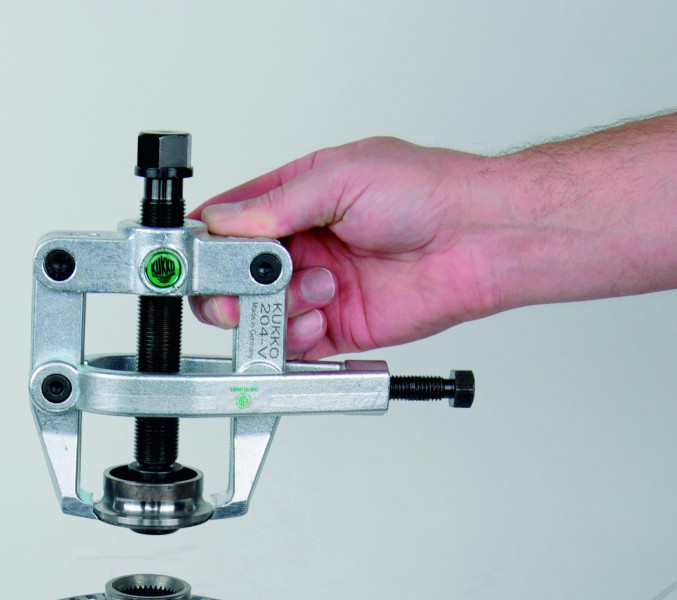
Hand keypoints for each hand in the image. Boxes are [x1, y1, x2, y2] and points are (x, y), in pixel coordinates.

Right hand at [189, 138, 499, 359]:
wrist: (476, 240)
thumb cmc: (426, 193)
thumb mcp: (340, 177)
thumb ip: (277, 204)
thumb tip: (224, 221)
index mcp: (298, 199)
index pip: (231, 222)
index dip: (210, 240)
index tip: (200, 255)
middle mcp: (306, 246)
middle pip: (236, 276)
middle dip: (232, 285)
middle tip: (249, 284)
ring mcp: (322, 288)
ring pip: (262, 313)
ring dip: (274, 308)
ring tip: (313, 289)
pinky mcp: (341, 325)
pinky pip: (297, 345)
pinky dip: (296, 338)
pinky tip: (320, 316)